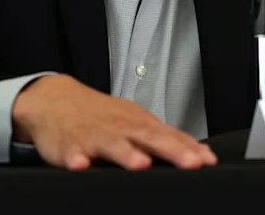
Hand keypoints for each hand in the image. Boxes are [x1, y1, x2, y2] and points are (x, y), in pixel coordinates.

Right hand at [11, 74, 216, 170]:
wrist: (56, 100)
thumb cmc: (102, 116)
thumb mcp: (136, 123)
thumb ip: (167, 140)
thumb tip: (202, 155)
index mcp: (139, 123)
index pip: (169, 135)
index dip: (189, 148)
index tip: (207, 161)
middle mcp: (120, 127)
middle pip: (149, 137)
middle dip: (171, 150)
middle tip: (190, 163)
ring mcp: (94, 135)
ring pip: (112, 144)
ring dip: (126, 154)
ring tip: (140, 164)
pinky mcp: (67, 145)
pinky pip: (71, 152)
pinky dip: (76, 158)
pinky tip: (81, 165)